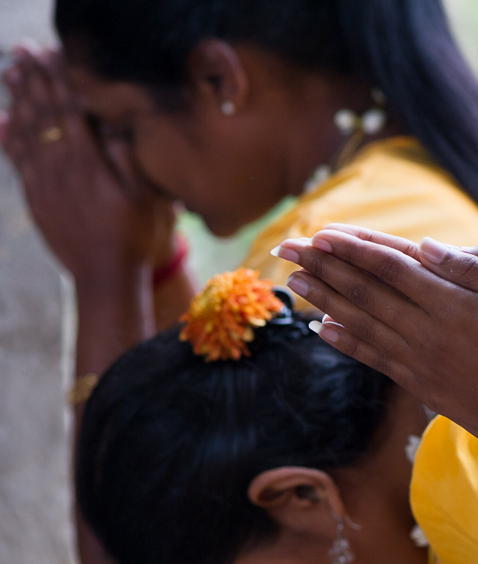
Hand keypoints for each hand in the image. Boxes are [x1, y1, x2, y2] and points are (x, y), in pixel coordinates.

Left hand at [0, 46, 174, 288]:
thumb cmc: (134, 237)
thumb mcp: (144, 197)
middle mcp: (61, 171)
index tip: (53, 54)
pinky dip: (9, 137)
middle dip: (33, 80)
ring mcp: (44, 187)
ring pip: (24, 133)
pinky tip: (5, 120)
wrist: (106, 277)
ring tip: (11, 73)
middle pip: (42, 115)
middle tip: (24, 52)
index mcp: (89, 165)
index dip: (59, 80)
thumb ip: (126, 157)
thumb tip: (111, 123)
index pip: (68, 111)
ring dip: (17, 101)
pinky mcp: (36, 202)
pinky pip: (17, 162)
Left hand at [277, 225, 477, 456]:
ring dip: (325, 300)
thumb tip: (428, 247)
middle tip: (286, 248)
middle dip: (323, 266)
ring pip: (361, 324)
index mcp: (454, 305)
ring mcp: (421, 363)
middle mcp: (428, 333)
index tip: (319, 232)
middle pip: (364, 292)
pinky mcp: (423, 386)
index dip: (352, 248)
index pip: (390, 267)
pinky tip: (323, 330)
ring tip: (294, 281)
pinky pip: (374, 359)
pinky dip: (345, 342)